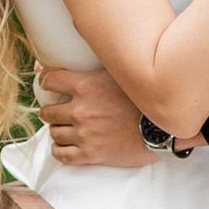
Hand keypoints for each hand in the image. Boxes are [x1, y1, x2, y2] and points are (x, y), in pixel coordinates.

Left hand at [37, 67, 151, 167]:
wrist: (162, 130)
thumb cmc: (143, 100)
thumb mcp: (119, 75)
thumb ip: (97, 69)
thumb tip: (82, 54)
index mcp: (85, 86)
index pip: (49, 80)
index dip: (46, 82)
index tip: (48, 85)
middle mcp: (80, 110)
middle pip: (47, 111)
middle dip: (51, 111)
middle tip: (58, 111)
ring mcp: (84, 133)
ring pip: (53, 133)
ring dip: (58, 130)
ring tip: (66, 128)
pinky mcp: (90, 154)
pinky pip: (61, 154)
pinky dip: (60, 149)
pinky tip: (66, 145)